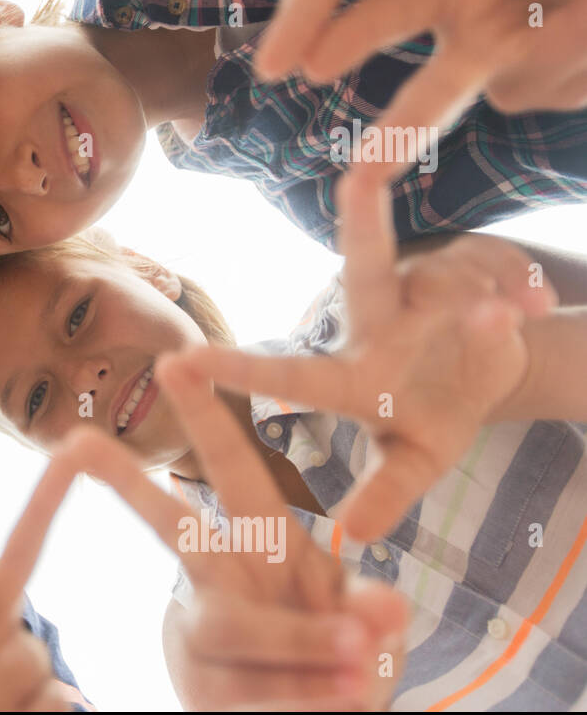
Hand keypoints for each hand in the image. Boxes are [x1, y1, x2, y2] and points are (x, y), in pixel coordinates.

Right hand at [54, 403, 405, 709]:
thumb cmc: (343, 658)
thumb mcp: (371, 625)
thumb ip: (371, 611)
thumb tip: (382, 606)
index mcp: (266, 540)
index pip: (234, 470)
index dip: (208, 416)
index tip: (175, 359)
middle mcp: (223, 577)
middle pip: (172, 530)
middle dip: (127, 485)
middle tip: (78, 444)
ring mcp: (204, 633)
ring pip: (226, 625)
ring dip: (294, 641)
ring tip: (361, 662)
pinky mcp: (201, 687)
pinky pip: (244, 690)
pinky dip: (298, 695)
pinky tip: (342, 702)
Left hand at [177, 168, 555, 541]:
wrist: (490, 377)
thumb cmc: (431, 417)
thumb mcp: (414, 464)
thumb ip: (386, 494)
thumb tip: (352, 538)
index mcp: (352, 373)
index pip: (289, 373)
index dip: (236, 371)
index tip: (179, 362)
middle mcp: (379, 317)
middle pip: (365, 264)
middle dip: (364, 216)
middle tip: (362, 176)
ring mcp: (427, 288)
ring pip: (451, 273)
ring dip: (481, 290)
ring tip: (508, 314)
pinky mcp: (475, 268)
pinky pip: (498, 269)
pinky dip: (519, 287)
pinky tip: (533, 305)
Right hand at [303, 0, 586, 138]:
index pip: (394, 12)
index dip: (353, 36)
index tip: (309, 65)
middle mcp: (472, 41)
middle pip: (427, 102)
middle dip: (393, 142)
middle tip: (359, 181)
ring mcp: (515, 76)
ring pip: (533, 81)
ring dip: (569, 46)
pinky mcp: (555, 95)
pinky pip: (572, 88)